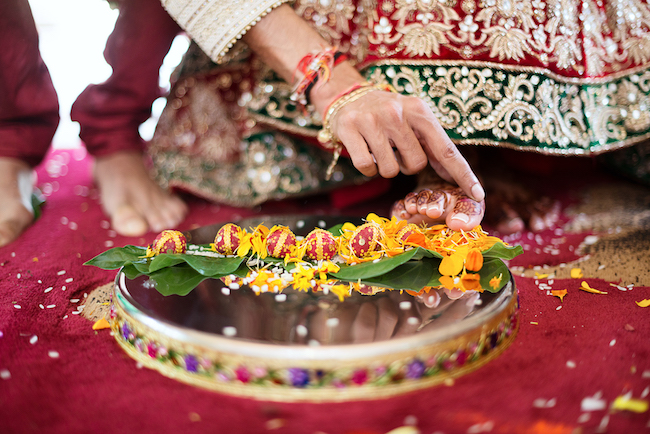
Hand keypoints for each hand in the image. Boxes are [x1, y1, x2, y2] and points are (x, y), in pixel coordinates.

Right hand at [328, 89, 484, 201]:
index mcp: (419, 110)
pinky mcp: (350, 129)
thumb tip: (454, 176)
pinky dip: (368, 168)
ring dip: (386, 167)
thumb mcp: (413, 120)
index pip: (446, 149)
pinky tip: (365, 151)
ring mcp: (372, 120)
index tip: (479, 194)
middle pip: (416, 165)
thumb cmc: (387, 115)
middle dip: (407, 165)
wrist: (347, 96)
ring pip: (390, 170)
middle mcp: (397, 112)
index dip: (463, 174)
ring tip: (379, 148)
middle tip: (396, 149)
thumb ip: (433, 145)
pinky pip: (367, 168)